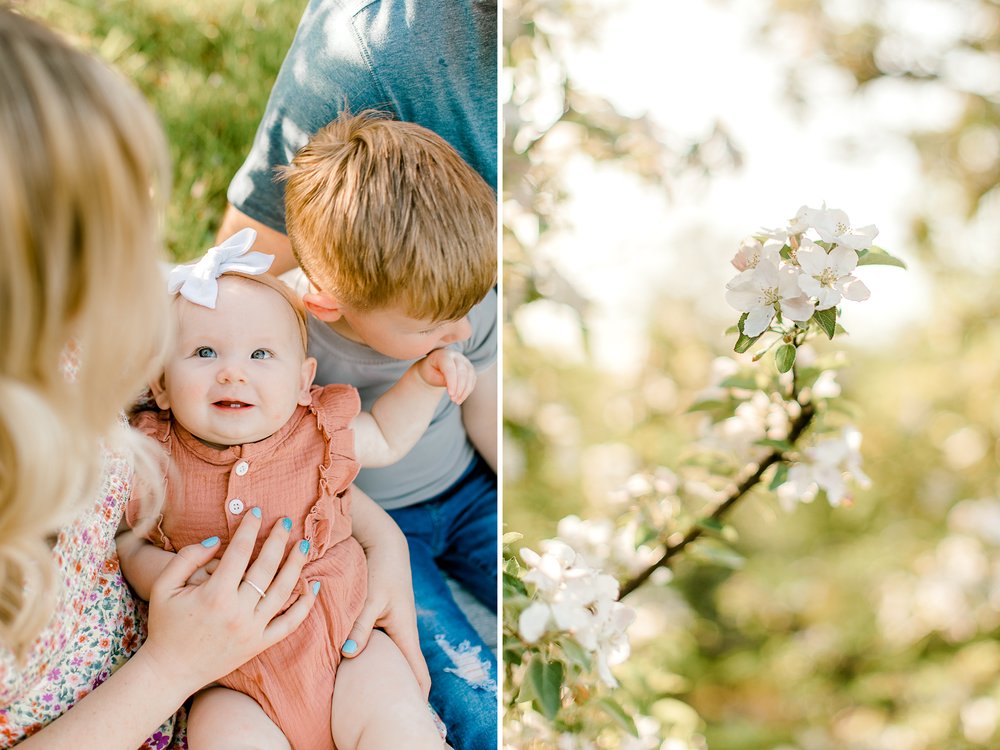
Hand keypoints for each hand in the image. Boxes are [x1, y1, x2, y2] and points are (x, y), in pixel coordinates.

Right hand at [141, 511, 316, 693]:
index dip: (249, 528)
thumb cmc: (165, 625)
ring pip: (283, 591)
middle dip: (278, 540)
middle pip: (266, 567)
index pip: (239, 552)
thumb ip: (187, 558)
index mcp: (214, 595)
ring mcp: (252, 630)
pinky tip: (314, 585)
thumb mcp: (163, 587)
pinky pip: (290, 623)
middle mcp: (238, 612)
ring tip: (303, 545)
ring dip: (296, 566)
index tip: (256, 512)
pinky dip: (305, 605)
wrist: (170, 672)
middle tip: (286, 521)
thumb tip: (217, 540)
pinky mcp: (260, 644)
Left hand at [344, 494, 430, 697]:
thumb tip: (350, 654)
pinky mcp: (380, 621)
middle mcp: (401, 635)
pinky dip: (370, 660)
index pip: (417, 673)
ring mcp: (391, 629)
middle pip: (403, 672)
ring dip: (383, 677)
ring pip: (389, 661)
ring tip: (370, 703)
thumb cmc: (381, 569)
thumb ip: (360, 625)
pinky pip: (378, 648)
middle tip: (386, 717)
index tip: (414, 717)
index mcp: (405, 633)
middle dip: (399, 694)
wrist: (384, 544)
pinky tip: (355, 670)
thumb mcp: (371, 597)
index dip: (418, 697)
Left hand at [415, 349, 476, 403]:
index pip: (450, 368)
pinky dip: (468, 390)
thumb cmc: (430, 370)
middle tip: (453, 400)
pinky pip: (472, 379)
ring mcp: (465, 361)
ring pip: (470, 375)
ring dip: (465, 390)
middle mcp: (456, 356)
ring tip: (457, 401)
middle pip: (462, 371)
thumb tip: (453, 386)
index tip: (451, 395)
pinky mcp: (469, 368)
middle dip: (459, 388)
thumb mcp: (429, 375)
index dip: (452, 382)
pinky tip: (461, 398)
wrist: (433, 365)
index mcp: (443, 355)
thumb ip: (440, 379)